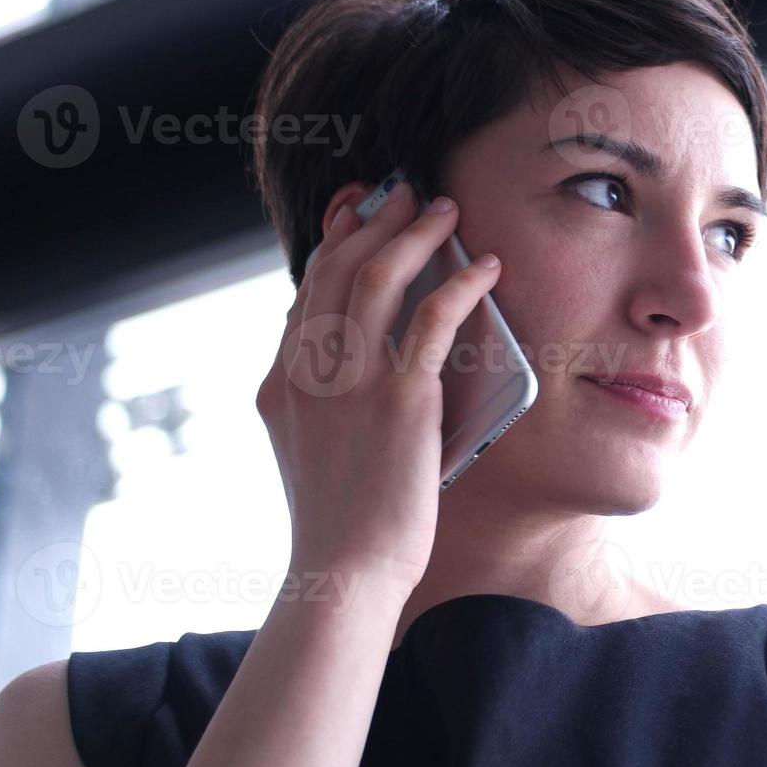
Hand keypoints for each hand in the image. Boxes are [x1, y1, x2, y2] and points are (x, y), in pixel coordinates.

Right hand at [255, 179, 501, 597]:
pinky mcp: (400, 400)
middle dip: (375, 219)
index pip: (307, 289)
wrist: (346, 573)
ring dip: (415, 233)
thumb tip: (345, 362)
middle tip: (408, 192)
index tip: (359, 209)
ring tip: (446, 211)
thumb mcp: (310, 451)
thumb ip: (318, 400)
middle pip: (337, 268)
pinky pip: (434, 319)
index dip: (335, 240)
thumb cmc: (342, 523)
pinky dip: (461, 282)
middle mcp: (307, 372)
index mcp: (280, 383)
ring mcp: (350, 383)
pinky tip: (486, 267)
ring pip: (378, 277)